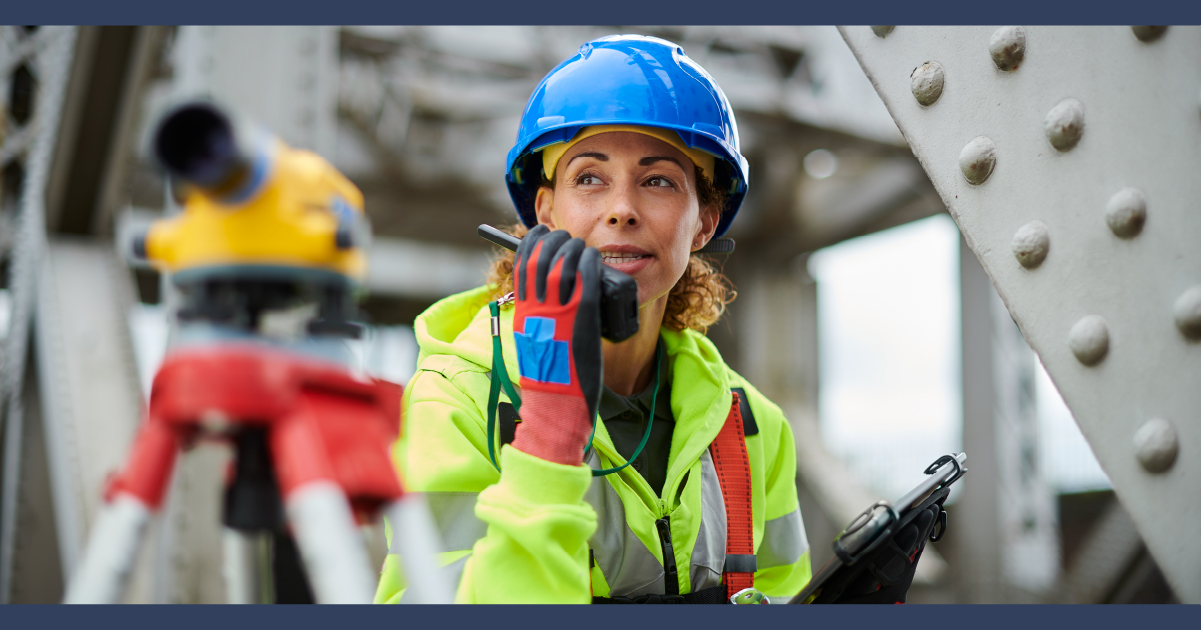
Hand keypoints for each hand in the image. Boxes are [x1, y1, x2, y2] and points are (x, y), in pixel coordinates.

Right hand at [509, 225, 602, 465]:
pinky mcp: (581, 316)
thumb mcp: (534, 339)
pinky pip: (584, 276)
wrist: (556, 402)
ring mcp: (558, 310)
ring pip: (564, 260)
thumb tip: (546, 298)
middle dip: (554, 240)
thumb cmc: (550, 376)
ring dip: (573, 247)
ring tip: (582, 248)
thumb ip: (538, 316)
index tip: (542, 234)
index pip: (522, 262)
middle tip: (567, 239)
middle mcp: (536, 306)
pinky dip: (588, 261)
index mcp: (522, 311)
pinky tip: (593, 259)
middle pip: (542, 255)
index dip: (532, 242)